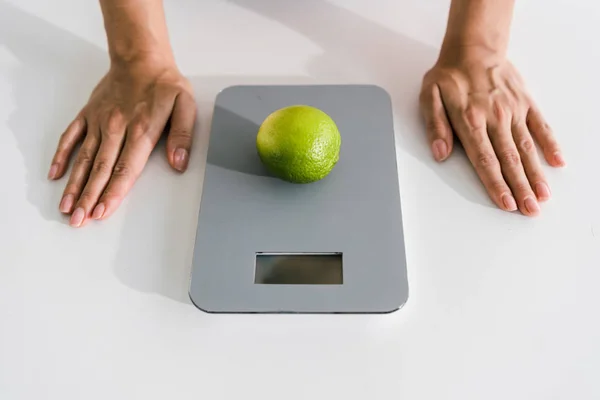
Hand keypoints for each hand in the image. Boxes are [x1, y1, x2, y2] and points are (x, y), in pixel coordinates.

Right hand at [48, 61, 195, 226]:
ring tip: (67, 207)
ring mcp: (99, 122)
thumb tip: (179, 162)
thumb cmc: (164, 83)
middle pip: (100, 169)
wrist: (140, 57)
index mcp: (141, 130)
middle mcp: (117, 128)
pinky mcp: (88, 114)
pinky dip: (62, 156)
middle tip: (80, 220)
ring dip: (75, 185)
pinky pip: (71, 137)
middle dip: (90, 198)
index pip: (125, 169)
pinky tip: (56, 175)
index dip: (113, 193)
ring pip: (84, 158)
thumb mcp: (185, 106)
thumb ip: (182, 136)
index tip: (102, 211)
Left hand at [419, 50, 564, 215]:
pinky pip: (541, 125)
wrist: (473, 47)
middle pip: (510, 160)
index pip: (485, 160)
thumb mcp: (429, 97)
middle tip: (531, 210)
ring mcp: (513, 110)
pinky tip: (557, 162)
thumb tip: (440, 152)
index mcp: (470, 120)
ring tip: (543, 195)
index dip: (496, 184)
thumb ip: (434, 125)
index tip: (506, 203)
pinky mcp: (526, 102)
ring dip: (535, 174)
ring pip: (527, 148)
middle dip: (520, 188)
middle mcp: (495, 118)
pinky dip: (550, 144)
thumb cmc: (449, 75)